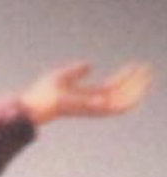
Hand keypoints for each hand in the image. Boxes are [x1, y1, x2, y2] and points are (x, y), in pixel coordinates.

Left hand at [20, 61, 152, 124]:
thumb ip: (76, 72)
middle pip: (120, 94)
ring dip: (136, 89)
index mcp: (86, 96)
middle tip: (146, 69)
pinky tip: (137, 87)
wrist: (32, 105)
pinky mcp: (92, 110)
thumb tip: (89, 65)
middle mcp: (92, 103)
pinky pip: (117, 106)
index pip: (111, 87)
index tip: (135, 65)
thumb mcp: (62, 76)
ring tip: (145, 75)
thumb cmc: (41, 94)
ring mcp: (92, 108)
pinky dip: (129, 98)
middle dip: (134, 83)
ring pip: (122, 101)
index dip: (125, 77)